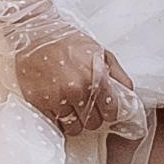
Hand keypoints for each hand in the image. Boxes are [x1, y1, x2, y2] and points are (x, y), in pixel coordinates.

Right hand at [16, 33, 139, 138]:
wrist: (34, 34)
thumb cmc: (67, 41)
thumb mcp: (99, 51)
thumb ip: (117, 74)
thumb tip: (129, 94)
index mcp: (95, 77)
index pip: (111, 111)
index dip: (108, 111)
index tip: (104, 108)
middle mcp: (78, 90)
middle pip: (93, 123)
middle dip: (91, 116)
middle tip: (85, 104)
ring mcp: (57, 98)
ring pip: (74, 128)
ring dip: (74, 121)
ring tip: (70, 106)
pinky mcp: (40, 103)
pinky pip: (56, 125)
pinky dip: (58, 120)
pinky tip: (57, 106)